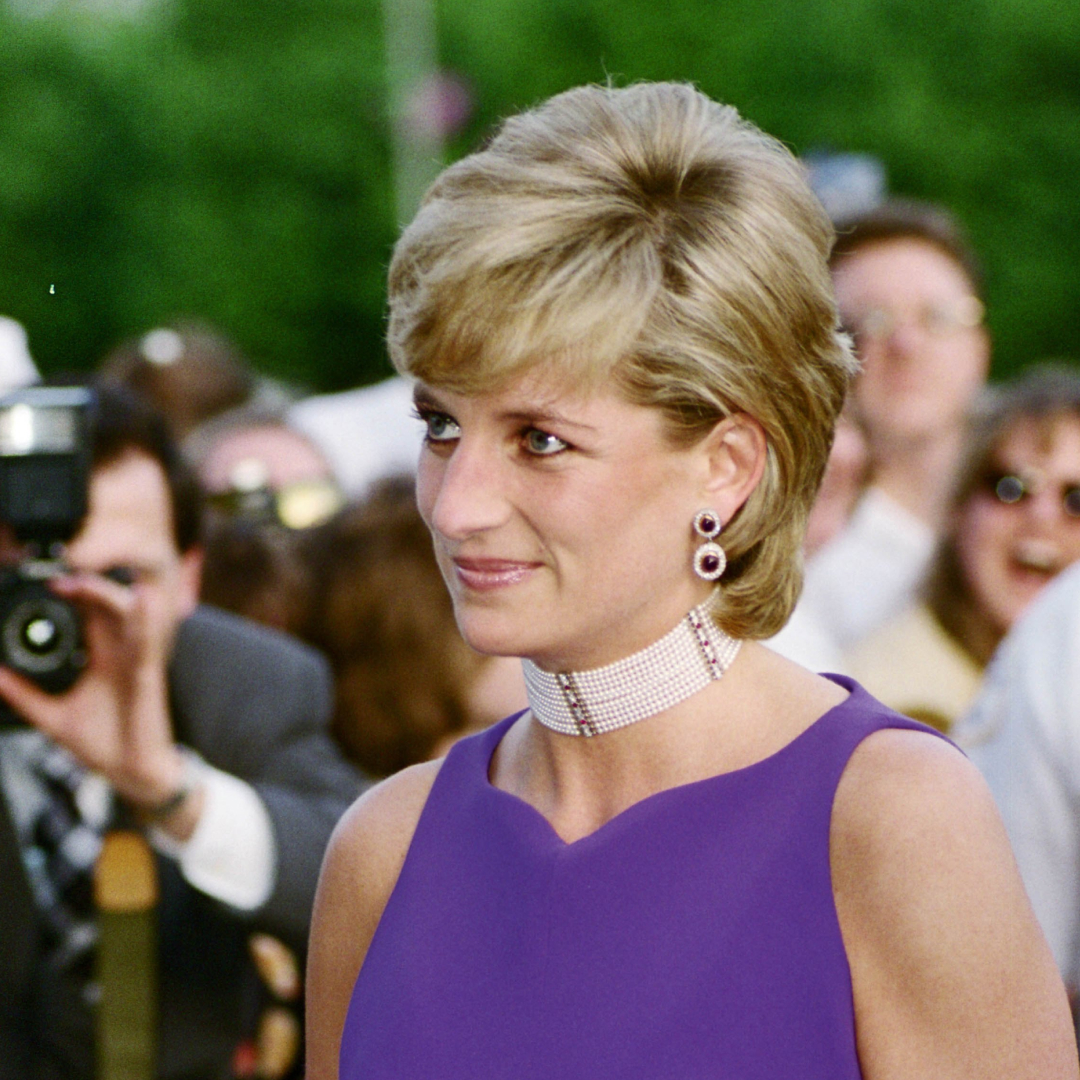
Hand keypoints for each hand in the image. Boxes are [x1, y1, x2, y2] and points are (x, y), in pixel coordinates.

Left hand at [0, 571, 193, 819]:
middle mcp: (120, 654)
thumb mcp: (52, 717)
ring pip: (128, 617)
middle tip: (55, 577)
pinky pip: (146, 643)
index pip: (87, 616)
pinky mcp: (147, 676)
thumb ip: (23, 695)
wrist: (132, 773)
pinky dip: (144, 620)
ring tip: (82, 581)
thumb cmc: (105, 744)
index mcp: (101, 659)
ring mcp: (135, 662)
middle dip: (85, 586)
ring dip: (106, 595)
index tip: (44, 580)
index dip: (72, 593)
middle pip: (106, 608)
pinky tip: (139, 600)